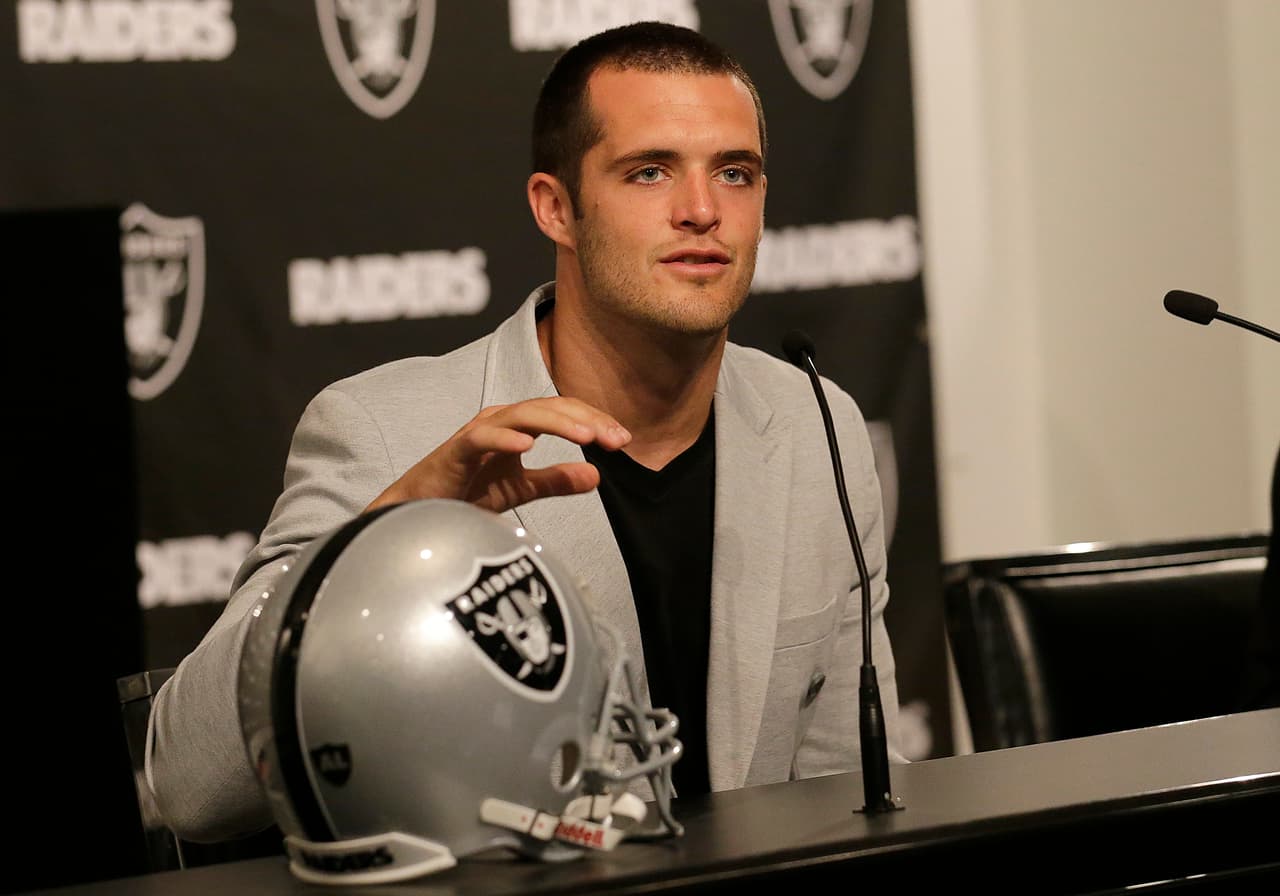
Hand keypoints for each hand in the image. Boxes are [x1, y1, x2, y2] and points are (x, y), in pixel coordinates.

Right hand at [363, 396, 629, 513]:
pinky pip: (482, 437)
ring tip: (587, 435)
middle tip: (617, 439)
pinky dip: (504, 437)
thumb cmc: (465, 495)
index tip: (624, 440)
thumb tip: (597, 476)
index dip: (596, 421)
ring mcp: (478, 432)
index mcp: (517, 425)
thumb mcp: (519, 488)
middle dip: (586, 419)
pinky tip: (528, 444)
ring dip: (557, 423)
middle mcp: (500, 421)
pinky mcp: (456, 450)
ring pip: (523, 415)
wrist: (418, 515)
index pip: (564, 413)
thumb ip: (555, 480)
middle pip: (549, 408)